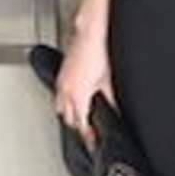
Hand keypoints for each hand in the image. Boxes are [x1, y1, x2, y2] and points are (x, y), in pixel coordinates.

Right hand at [54, 22, 114, 144]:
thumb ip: (110, 99)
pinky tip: (75, 97)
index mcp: (78, 96)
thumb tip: (114, 110)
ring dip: (70, 113)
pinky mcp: (61, 73)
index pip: (81, 124)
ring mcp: (62, 82)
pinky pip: (60, 94)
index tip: (93, 142)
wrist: (90, 33)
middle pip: (69, 119)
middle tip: (89, 132)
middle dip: (78, 126)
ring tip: (80, 116)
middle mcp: (67, 91)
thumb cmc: (98, 52)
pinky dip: (66, 100)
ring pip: (61, 107)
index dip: (88, 136)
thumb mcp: (107, 80)